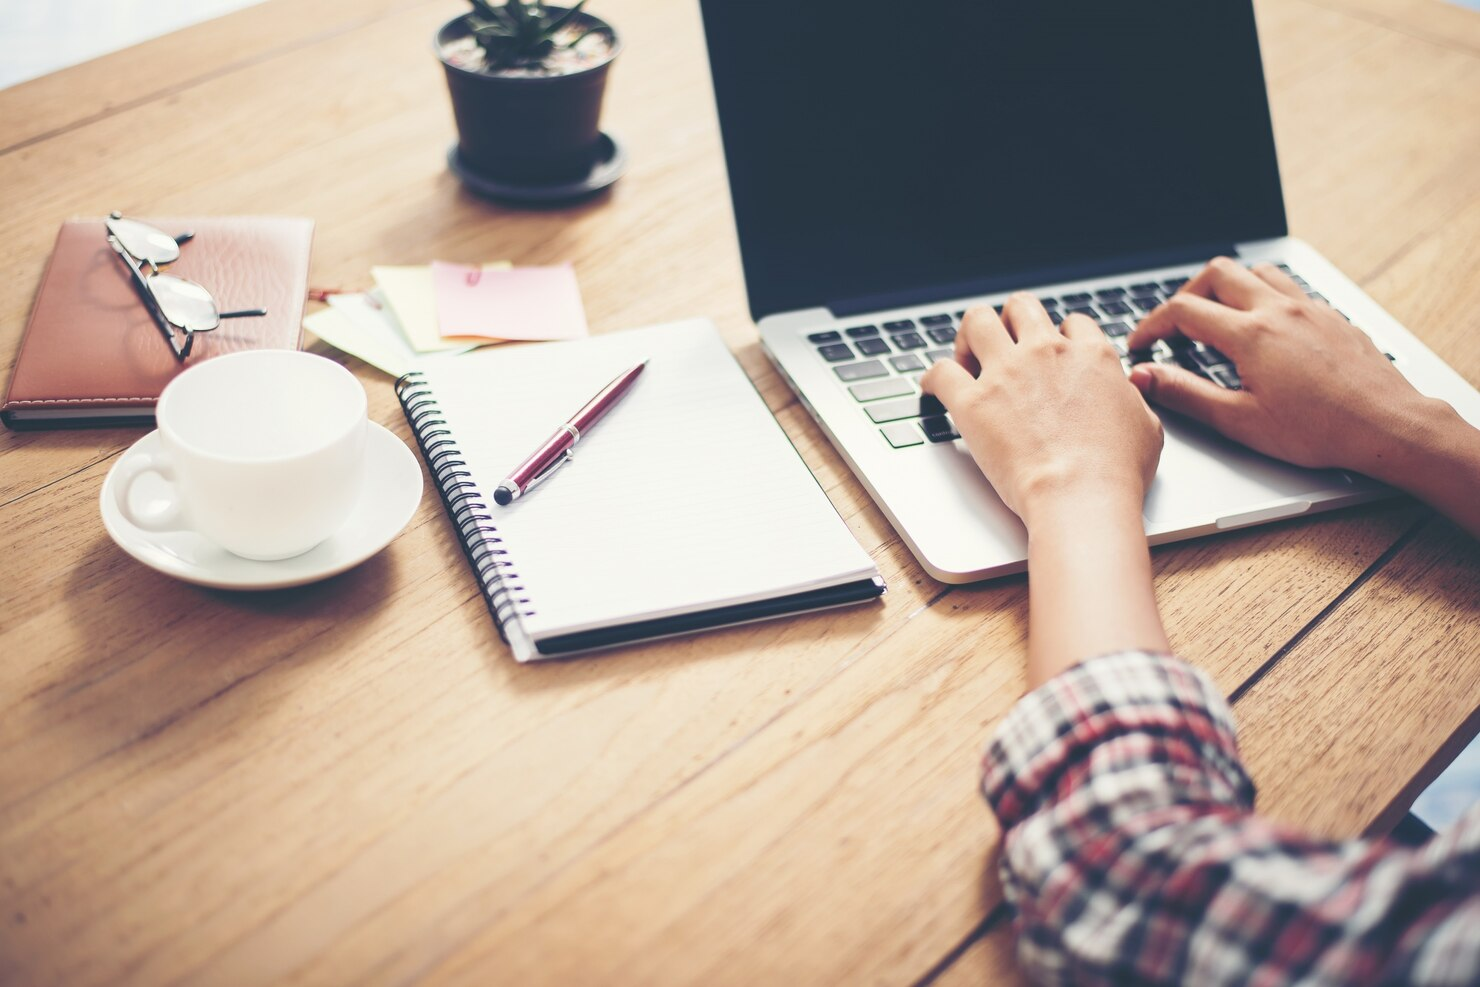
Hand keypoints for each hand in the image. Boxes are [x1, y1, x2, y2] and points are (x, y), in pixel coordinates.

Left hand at [923, 293, 1169, 684]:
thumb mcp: (1147, 426)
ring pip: (977, 320)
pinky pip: (940, 372)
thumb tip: (1127, 394)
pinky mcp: (972, 402)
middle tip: (1004, 343)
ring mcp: (1006, 373)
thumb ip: (1131, 400)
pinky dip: (933, 377)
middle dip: (1011, 320)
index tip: (1051, 353)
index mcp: (1090, 355)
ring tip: (967, 354)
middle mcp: (1045, 352)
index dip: (1060, 336)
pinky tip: (934, 387)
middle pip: (1021, 307)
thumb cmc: (1115, 470)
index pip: (1072, 323)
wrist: (1079, 494)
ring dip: (969, 334)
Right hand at [1125, 257, 1436, 479]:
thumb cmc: (1319, 430)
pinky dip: (1263, 295)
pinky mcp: (1331, 316)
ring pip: (1256, 272)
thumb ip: (1185, 394)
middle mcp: (1280, 310)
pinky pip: (1289, 286)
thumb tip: (1144, 377)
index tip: (1141, 343)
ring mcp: (1309, 308)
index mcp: (1252, 335)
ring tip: (1217, 317)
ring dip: (1227, 286)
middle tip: (1175, 325)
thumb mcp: (1239, 421)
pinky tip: (1263, 324)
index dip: (1151, 324)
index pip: (1183, 311)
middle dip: (1186, 294)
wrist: (1385, 425)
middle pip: (1217, 273)